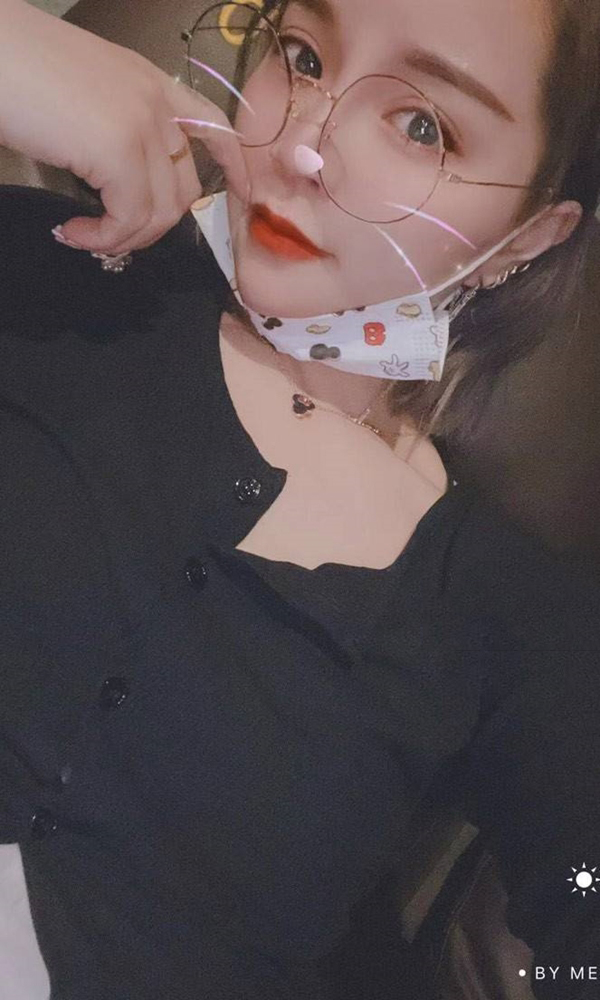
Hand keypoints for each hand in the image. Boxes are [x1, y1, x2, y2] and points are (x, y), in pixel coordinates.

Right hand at [0, 0, 248, 252]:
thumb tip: (120, 179)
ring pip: (160, 211)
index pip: (214, 124)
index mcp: (149, 80)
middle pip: (183, 186)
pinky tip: (73, 233)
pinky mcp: (119, 151)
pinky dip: (103, 237)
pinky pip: (130, 218)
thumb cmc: (16, 69)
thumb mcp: (81, 95)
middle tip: (111, 235)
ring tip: (85, 237)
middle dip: (153, 225)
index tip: (243, 194)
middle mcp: (155, 100)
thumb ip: (115, 127)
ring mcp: (141, 124)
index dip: (235, 165)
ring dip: (124, 238)